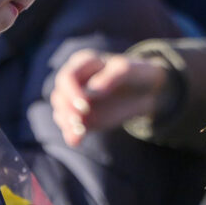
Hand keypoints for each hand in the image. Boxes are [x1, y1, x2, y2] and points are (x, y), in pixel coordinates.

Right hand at [50, 48, 167, 147]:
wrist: (146, 90)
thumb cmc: (136, 74)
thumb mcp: (128, 70)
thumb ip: (112, 76)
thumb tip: (93, 90)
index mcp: (83, 63)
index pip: (67, 77)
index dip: (71, 92)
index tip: (85, 105)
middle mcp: (75, 81)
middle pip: (59, 96)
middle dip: (67, 110)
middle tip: (79, 121)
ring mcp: (76, 101)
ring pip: (61, 113)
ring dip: (67, 124)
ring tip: (79, 133)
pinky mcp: (82, 118)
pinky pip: (70, 128)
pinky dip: (71, 135)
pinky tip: (77, 140)